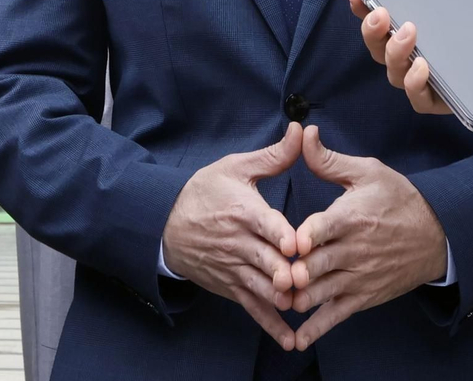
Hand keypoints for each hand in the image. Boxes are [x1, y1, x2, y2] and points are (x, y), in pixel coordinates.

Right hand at [162, 123, 302, 350]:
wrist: (165, 223)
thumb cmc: (204, 192)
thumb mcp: (235, 168)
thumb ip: (273, 156)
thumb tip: (300, 132)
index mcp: (242, 210)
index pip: (264, 225)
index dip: (281, 235)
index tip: (296, 245)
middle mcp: (238, 243)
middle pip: (266, 261)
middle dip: (287, 273)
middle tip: (307, 280)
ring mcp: (233, 268)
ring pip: (261, 288)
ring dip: (281, 298)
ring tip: (302, 306)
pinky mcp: (231, 286)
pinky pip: (253, 308)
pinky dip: (271, 325)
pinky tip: (291, 339)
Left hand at [285, 126, 447, 348]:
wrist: (437, 234)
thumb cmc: (398, 199)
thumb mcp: (367, 172)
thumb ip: (329, 159)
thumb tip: (303, 134)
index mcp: (351, 218)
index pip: (322, 230)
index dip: (302, 237)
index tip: (288, 243)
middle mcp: (354, 251)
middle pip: (315, 266)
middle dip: (291, 273)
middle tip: (271, 276)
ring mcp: (358, 277)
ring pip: (321, 293)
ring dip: (297, 298)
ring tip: (277, 299)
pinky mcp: (363, 296)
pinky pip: (336, 315)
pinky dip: (316, 328)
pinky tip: (296, 339)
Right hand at [354, 0, 472, 92]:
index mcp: (430, 15)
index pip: (385, 14)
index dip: (363, 6)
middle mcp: (430, 46)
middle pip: (379, 47)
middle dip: (369, 31)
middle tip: (380, 13)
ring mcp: (441, 73)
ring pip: (394, 74)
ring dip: (391, 55)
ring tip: (409, 33)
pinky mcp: (458, 97)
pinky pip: (422, 101)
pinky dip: (414, 86)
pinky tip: (424, 67)